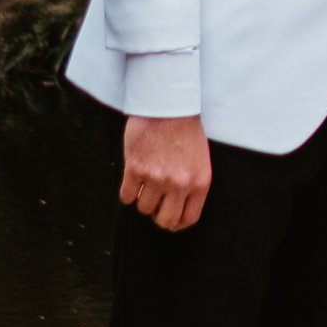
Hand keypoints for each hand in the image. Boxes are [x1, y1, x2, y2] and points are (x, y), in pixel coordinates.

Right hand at [120, 112, 212, 230]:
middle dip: (158, 215)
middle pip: (165, 220)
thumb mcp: (200, 159)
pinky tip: (132, 179)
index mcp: (200, 182)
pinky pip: (126, 196)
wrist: (168, 103)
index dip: (176, 222)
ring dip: (142, 199)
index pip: (188, 218)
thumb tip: (177, 206)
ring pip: (144, 208)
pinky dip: (127, 192)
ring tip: (144, 183)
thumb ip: (192, 183)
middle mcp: (180, 184)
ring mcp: (157, 178)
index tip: (168, 218)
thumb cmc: (185, 128)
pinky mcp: (136, 169)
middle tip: (154, 204)